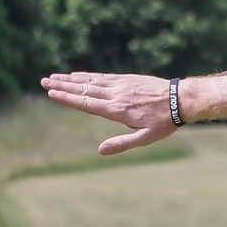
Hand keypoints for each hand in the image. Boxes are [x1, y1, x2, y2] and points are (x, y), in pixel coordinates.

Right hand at [43, 73, 177, 154]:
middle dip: (63, 86)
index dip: (68, 98)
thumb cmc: (164, 122)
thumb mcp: (145, 138)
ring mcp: (121, 84)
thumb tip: (100, 151)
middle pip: (84, 89)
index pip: (87, 103)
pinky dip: (88, 75)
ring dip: (71, 79)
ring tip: (54, 76)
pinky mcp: (127, 78)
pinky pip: (103, 76)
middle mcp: (116, 94)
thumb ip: (122, 143)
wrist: (182, 99)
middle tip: (44, 82)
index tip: (52, 93)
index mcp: (117, 110)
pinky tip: (78, 75)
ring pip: (91, 81)